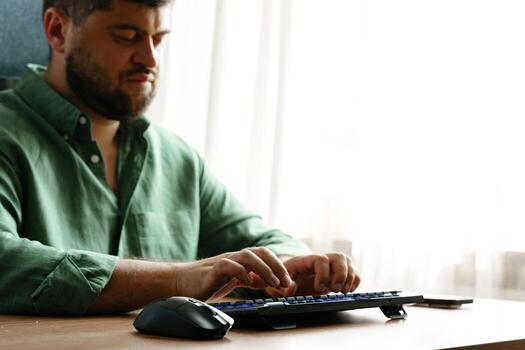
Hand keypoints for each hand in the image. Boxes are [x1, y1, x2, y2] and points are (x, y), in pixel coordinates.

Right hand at [172, 247, 291, 300]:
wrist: (180, 281)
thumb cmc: (206, 281)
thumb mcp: (232, 280)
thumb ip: (248, 278)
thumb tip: (266, 281)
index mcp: (240, 259)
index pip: (264, 255)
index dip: (278, 265)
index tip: (287, 281)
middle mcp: (233, 257)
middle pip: (260, 252)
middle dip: (276, 265)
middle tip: (285, 281)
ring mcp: (223, 261)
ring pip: (247, 256)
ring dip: (264, 269)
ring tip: (272, 282)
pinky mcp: (212, 270)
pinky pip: (229, 265)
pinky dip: (241, 272)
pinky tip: (248, 282)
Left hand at [261, 252, 360, 296]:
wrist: (289, 277)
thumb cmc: (285, 279)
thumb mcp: (279, 284)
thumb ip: (282, 287)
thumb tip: (290, 287)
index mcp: (306, 260)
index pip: (320, 259)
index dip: (323, 274)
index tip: (319, 288)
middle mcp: (321, 260)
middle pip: (338, 257)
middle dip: (340, 275)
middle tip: (335, 290)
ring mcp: (331, 265)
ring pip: (347, 262)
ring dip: (349, 278)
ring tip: (342, 291)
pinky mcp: (338, 273)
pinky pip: (353, 271)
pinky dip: (355, 280)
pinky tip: (348, 290)